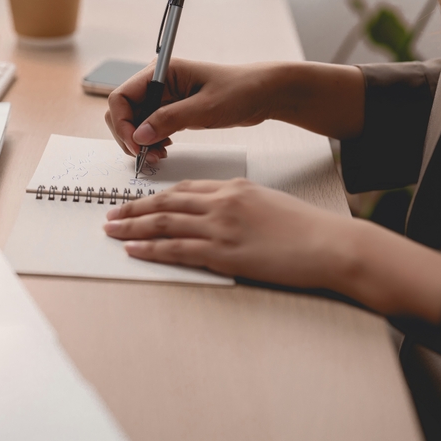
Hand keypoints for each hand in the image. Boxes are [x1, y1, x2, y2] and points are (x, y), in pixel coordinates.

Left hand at [103, 178, 351, 287]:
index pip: (184, 189)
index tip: (137, 201)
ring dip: (133, 227)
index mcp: (233, 187)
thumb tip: (219, 211)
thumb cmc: (307, 228)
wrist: (329, 244)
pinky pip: (176, 249)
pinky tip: (133, 249)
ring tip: (111, 230)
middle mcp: (222, 202)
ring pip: (164, 224)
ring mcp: (221, 227)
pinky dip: (150, 249)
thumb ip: (240, 202)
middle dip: (133, 209)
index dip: (155, 196)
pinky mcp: (223, 253)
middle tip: (110, 213)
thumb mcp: (269, 201)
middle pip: (166, 203)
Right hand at [105, 59, 280, 163]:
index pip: (121, 97)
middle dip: (130, 136)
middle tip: (147, 155)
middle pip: (123, 112)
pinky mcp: (171, 110)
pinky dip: (151, 141)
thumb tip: (138, 136)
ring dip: (140, 142)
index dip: (122, 123)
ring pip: (134, 123)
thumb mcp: (205, 108)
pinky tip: (165, 149)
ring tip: (159, 155)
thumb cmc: (240, 91)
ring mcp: (163, 97)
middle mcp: (157, 83)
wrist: (262, 94)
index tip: (135, 145)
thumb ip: (169, 120)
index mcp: (161, 72)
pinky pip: (149, 128)